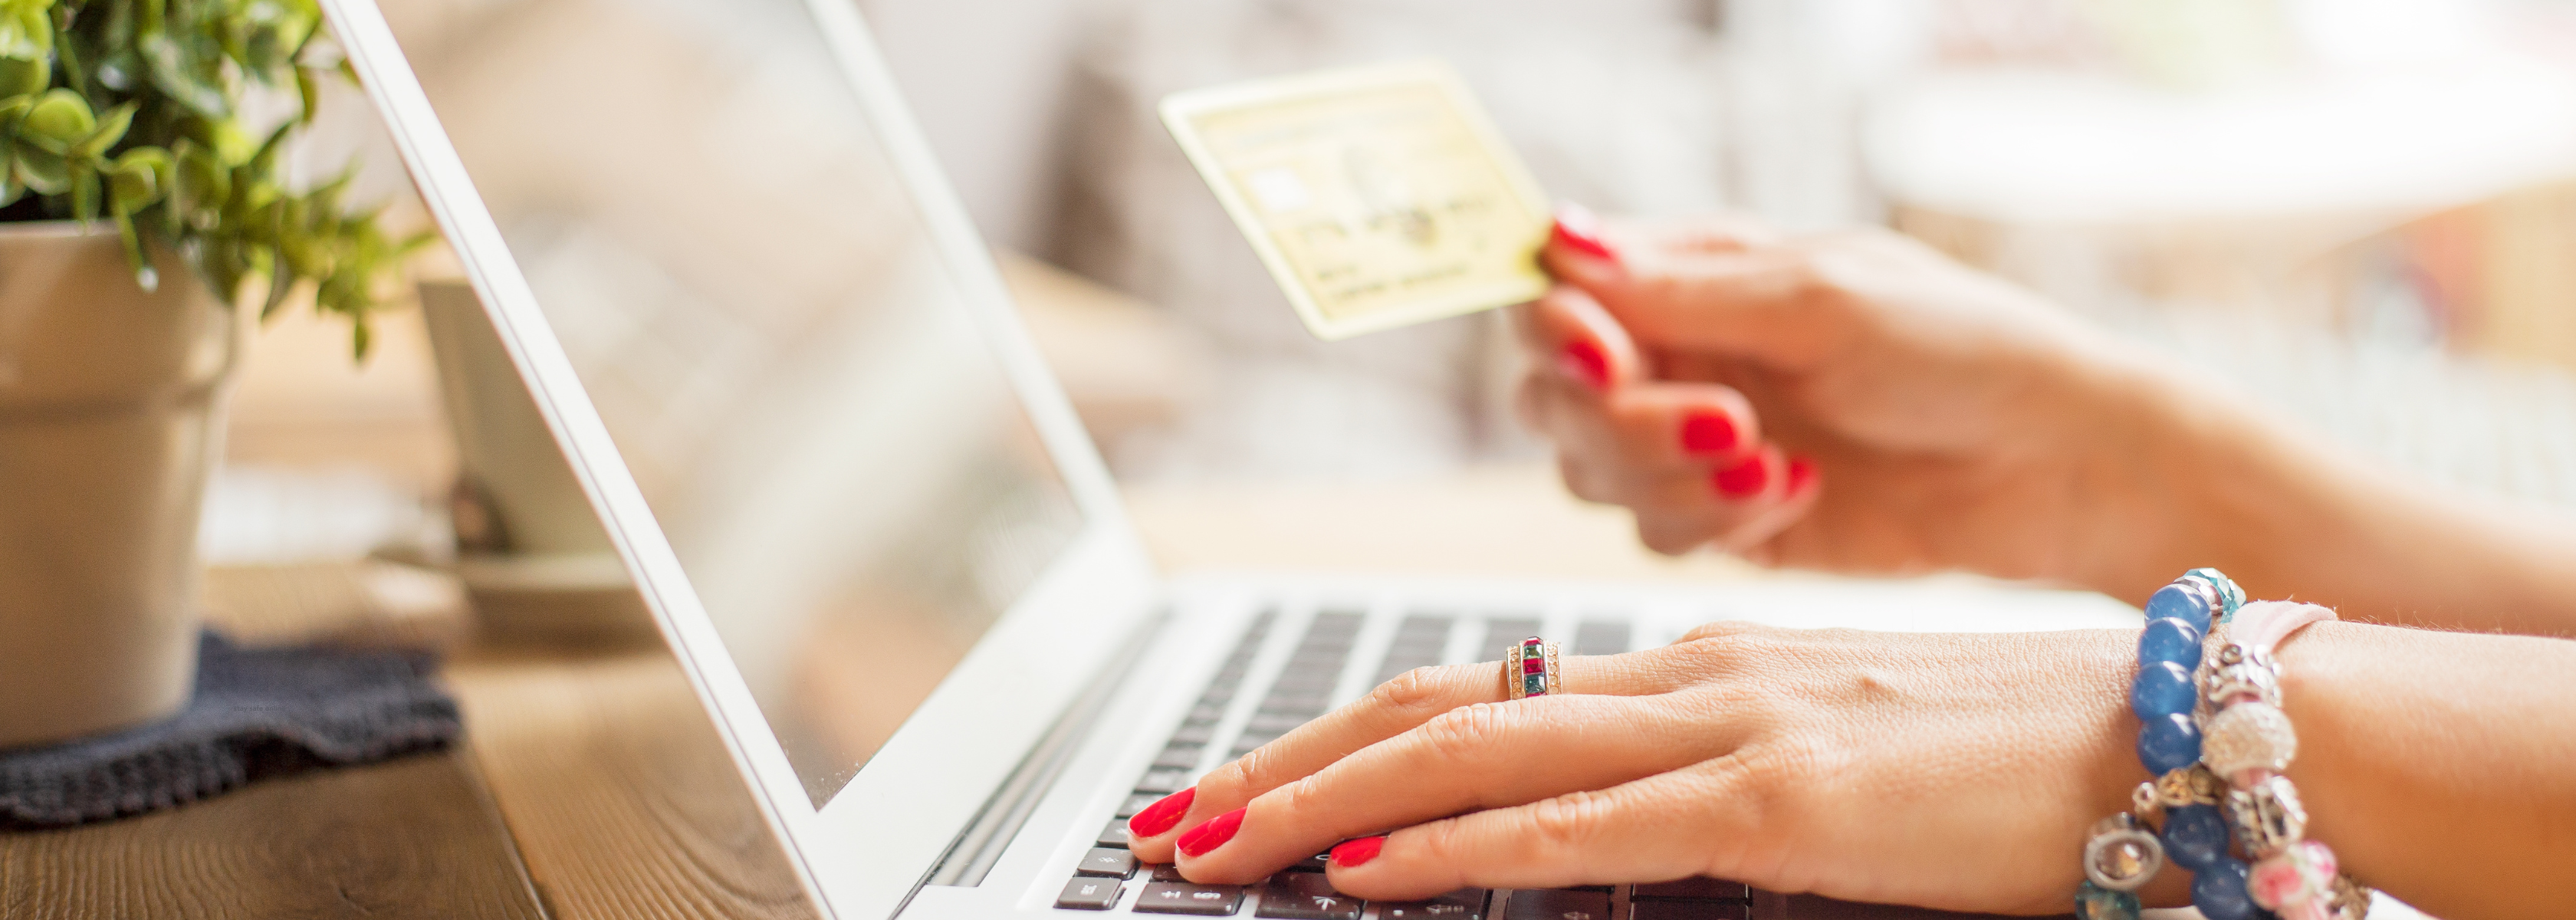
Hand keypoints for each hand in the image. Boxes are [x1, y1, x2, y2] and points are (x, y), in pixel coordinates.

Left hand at [1121, 625, 2164, 912]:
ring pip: (1479, 747)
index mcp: (1693, 669)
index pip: (1472, 689)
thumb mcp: (1822, 760)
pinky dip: (1463, 843)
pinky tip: (1375, 871)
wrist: (2171, 728)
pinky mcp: (1787, 797)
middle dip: (1288, 764)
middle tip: (1176, 816)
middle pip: (1437, 704)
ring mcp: (1734, 727)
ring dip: (1329, 801)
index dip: (1341, 737)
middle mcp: (1689, 676)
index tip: (1244, 787)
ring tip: (1219, 842)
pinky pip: (1587, 820)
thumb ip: (1702, 784)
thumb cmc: (2007, 757)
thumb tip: (1593, 830)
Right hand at [1519, 209, 2196, 598]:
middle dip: (1619, 420)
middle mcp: (1678, 354)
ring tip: (1773, 462)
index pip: (1560, 293)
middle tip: (1721, 421)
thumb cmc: (1958, 349)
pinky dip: (1716, 520)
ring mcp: (1694, 442)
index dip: (1559, 330)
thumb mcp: (1819, 298)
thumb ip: (1681, 288)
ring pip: (1593, 474)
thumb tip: (1558, 241)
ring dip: (1670, 475)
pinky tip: (1800, 492)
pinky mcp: (1724, 520)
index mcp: (1692, 275)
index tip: (1606, 357)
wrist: (2049, 464)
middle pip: (1555, 395)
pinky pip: (1656, 533)